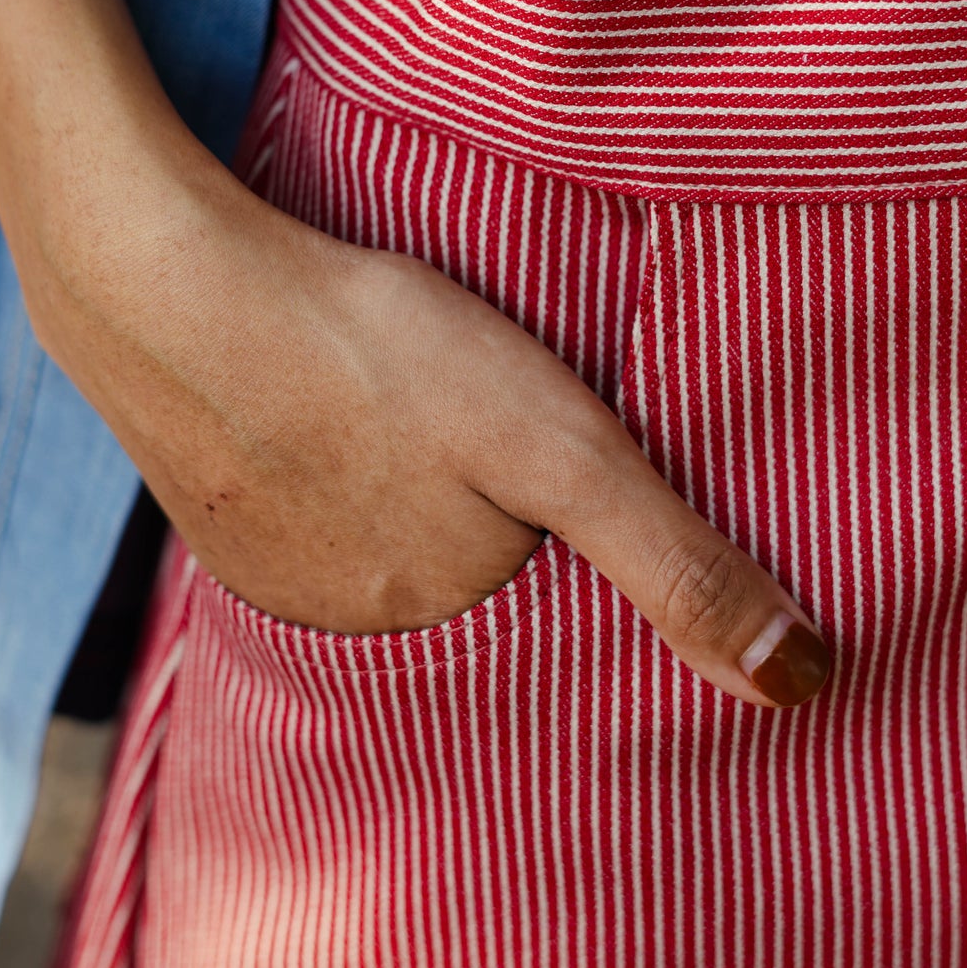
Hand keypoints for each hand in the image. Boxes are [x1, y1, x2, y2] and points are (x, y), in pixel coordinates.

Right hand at [24, 141, 832, 708]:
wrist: (161, 284)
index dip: (586, 553)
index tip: (587, 494)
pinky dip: (346, 477)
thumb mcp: (556, 446)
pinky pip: (318, 514)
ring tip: (430, 426)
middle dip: (504, 534)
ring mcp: (279, 570)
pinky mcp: (226, 510)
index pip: (557, 614)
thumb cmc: (372, 351)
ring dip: (419, 504)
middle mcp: (359, 625)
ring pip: (392, 546)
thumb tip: (804, 682)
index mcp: (450, 618)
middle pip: (472, 585)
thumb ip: (675, 559)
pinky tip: (349, 419)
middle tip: (496, 436)